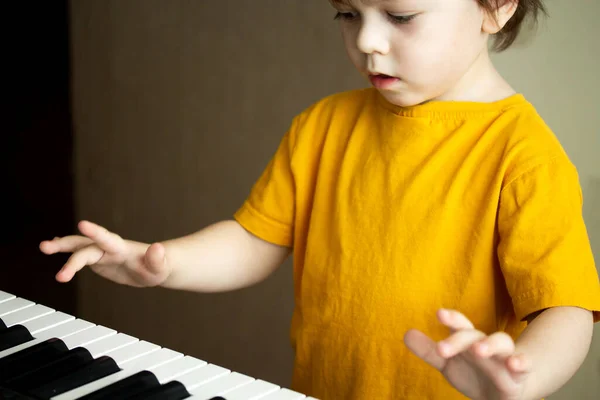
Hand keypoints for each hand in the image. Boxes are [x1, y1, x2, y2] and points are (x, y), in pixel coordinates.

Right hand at [40, 220, 170, 287]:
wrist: (154, 267)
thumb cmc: (158, 267)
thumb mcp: (160, 267)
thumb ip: (158, 258)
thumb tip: (158, 248)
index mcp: (122, 249)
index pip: (107, 239)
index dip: (95, 232)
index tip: (82, 224)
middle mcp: (109, 248)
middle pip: (85, 244)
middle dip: (67, 245)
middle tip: (46, 247)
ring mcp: (102, 253)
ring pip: (79, 248)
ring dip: (61, 247)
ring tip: (44, 247)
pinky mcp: (99, 260)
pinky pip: (80, 255)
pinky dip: (66, 251)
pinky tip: (54, 246)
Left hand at [404, 309, 532, 399]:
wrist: (502, 393)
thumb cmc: (474, 373)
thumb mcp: (448, 364)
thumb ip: (428, 351)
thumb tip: (406, 333)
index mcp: (468, 341)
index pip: (460, 325)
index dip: (451, 318)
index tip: (439, 314)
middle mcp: (485, 345)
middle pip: (474, 335)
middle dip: (459, 339)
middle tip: (442, 349)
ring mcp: (503, 357)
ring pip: (502, 343)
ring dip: (491, 344)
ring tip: (479, 350)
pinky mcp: (518, 374)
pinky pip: (524, 364)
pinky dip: (521, 362)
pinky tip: (515, 364)